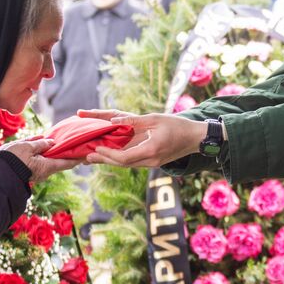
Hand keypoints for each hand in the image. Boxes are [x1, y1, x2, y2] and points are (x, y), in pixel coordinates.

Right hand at [2, 137, 81, 183]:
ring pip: (48, 160)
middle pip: (59, 161)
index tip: (88, 154)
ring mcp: (36, 173)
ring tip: (60, 142)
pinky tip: (42, 143)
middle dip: (66, 153)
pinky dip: (43, 152)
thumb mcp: (27, 147)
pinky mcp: (28, 171)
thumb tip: (52, 142)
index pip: (68, 163)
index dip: (78, 158)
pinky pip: (39, 160)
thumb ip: (41, 144)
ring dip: (53, 152)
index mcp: (47, 167)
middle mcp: (44, 172)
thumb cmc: (11, 159)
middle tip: (75, 145)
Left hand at [78, 108, 208, 167]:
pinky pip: (134, 162)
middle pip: (123, 164)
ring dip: (111, 160)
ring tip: (94, 157)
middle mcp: (151, 160)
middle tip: (86, 157)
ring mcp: (153, 163)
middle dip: (104, 160)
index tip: (96, 148)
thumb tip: (113, 120)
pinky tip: (111, 155)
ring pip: (127, 164)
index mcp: (151, 150)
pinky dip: (121, 158)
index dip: (108, 154)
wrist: (197, 139)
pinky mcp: (154, 162)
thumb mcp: (156, 119)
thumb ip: (134, 120)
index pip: (124, 157)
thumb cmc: (178, 125)